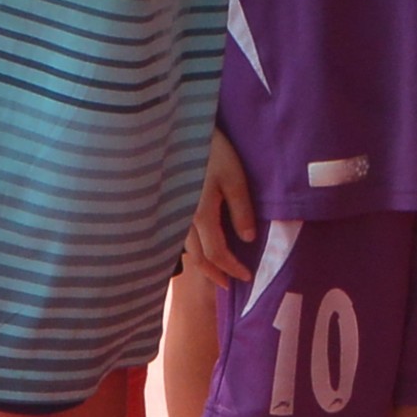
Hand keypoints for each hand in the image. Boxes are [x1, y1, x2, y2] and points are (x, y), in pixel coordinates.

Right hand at [185, 126, 255, 287]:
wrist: (176, 131)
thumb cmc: (210, 150)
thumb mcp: (234, 177)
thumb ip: (241, 210)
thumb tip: (247, 240)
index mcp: (200, 216)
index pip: (217, 254)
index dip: (232, 268)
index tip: (246, 278)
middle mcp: (182, 220)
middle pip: (197, 258)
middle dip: (214, 273)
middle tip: (228, 285)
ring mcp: (172, 213)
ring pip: (185, 248)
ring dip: (202, 263)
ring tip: (215, 269)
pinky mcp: (168, 204)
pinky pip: (179, 235)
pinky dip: (192, 247)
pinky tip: (199, 245)